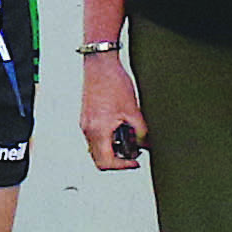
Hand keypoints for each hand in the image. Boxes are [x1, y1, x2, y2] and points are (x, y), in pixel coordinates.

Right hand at [79, 48, 147, 171]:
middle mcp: (88, 129)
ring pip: (96, 149)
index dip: (123, 166)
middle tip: (132, 155)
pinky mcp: (86, 118)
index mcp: (98, 130)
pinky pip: (95, 138)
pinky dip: (107, 140)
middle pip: (99, 159)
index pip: (106, 162)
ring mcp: (85, 124)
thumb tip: (146, 145)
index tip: (135, 162)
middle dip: (117, 161)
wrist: (100, 65)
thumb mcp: (133, 110)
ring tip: (127, 140)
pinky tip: (119, 129)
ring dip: (112, 150)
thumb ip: (141, 132)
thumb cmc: (113, 82)